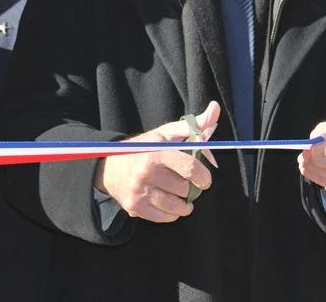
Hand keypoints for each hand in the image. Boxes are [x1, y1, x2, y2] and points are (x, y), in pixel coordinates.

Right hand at [93, 101, 220, 222]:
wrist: (110, 167)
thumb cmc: (146, 147)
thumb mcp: (167, 133)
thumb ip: (194, 125)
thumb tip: (215, 108)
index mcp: (158, 152)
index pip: (190, 168)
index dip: (204, 176)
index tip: (205, 179)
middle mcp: (147, 172)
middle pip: (185, 189)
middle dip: (192, 189)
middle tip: (189, 184)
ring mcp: (139, 192)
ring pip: (176, 207)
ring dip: (185, 204)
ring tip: (182, 195)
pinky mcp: (134, 207)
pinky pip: (164, 217)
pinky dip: (172, 213)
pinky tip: (170, 203)